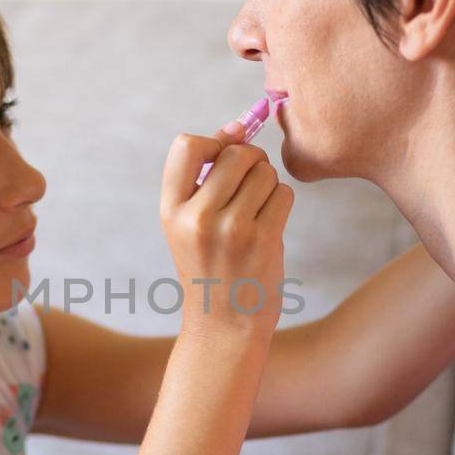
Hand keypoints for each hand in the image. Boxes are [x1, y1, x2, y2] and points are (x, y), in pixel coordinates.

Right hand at [160, 122, 293, 336]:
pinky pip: (284, 194)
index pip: (186, 145)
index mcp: (170, 210)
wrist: (224, 328)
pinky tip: (269, 227)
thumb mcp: (188, 226)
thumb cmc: (210, 268)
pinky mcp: (263, 239)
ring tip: (256, 212)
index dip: (213, 142)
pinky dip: (282, 204)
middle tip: (248, 188)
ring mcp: (231, 229)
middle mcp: (196, 217)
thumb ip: (206, 177)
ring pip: (265, 172)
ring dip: (268, 185)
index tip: (222, 158)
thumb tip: (238, 126)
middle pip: (237, 154)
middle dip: (251, 162)